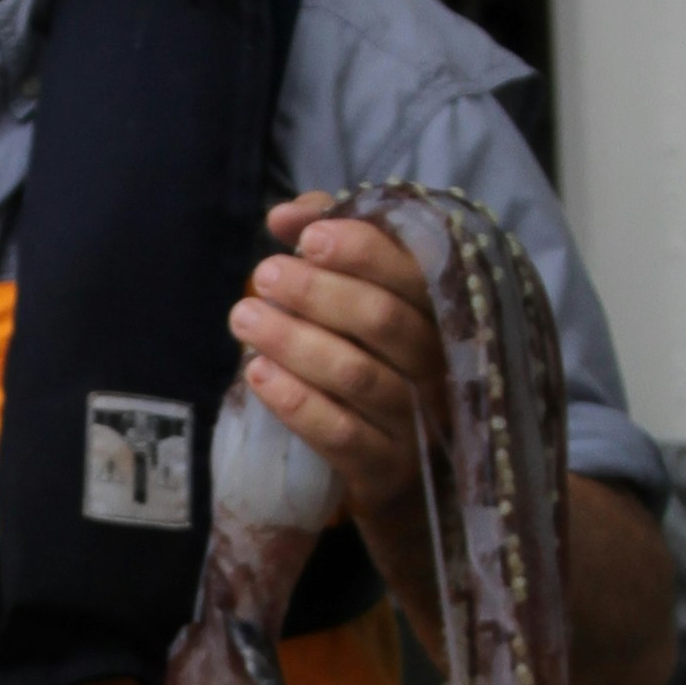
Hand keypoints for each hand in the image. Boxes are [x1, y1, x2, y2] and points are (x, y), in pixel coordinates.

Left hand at [229, 196, 438, 524]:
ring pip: (356, 375)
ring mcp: (418, 420)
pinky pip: (340, 433)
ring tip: (244, 319)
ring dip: (294, 342)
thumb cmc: (372, 356)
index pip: (414, 272)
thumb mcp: (360, 291)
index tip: (309, 239)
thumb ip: (328, 238)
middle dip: (316, 292)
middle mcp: (439, 364)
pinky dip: (295, 401)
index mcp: (441, 312)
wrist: (397, 465)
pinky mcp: (389, 468)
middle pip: (382, 320)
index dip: (363, 251)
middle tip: (263, 277)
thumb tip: (284, 216)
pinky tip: (258, 374)